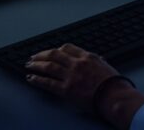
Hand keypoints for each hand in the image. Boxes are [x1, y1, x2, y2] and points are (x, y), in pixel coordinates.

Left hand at [26, 44, 143, 128]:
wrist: (114, 96)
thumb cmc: (114, 84)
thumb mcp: (106, 66)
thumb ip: (99, 61)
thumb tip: (98, 58)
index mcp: (86, 57)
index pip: (67, 48)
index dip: (56, 49)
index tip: (50, 51)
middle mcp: (76, 64)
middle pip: (54, 55)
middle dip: (42, 55)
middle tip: (34, 56)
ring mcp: (70, 76)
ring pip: (48, 67)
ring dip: (36, 65)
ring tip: (29, 65)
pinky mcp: (66, 90)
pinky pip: (48, 83)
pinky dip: (37, 80)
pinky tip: (31, 78)